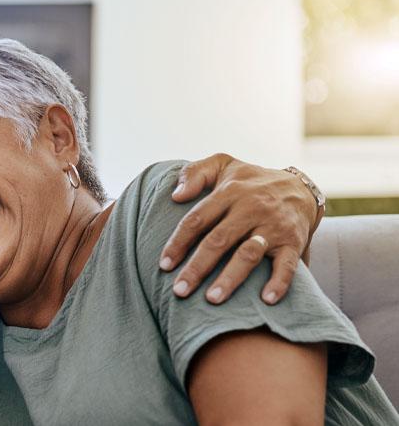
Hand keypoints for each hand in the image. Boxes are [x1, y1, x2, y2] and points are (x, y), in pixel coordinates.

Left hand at [159, 153, 320, 304]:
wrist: (301, 188)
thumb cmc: (250, 182)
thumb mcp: (223, 165)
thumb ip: (195, 173)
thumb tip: (176, 195)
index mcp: (229, 192)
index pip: (197, 219)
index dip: (179, 242)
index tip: (164, 265)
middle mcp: (251, 208)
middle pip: (218, 240)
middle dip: (197, 267)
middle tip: (180, 290)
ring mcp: (273, 226)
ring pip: (248, 254)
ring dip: (230, 278)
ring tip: (212, 299)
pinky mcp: (294, 241)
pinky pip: (287, 264)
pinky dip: (279, 282)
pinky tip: (266, 300)